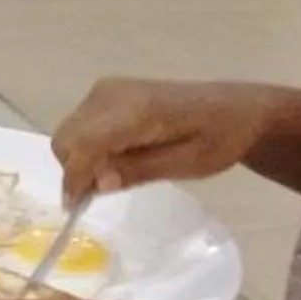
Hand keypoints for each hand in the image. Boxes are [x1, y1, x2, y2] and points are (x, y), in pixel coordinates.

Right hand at [50, 78, 287, 205]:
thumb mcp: (189, 164)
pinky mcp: (104, 94)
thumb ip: (141, 170)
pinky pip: (80, 126)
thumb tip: (98, 183)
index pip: (85, 142)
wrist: (233, 109)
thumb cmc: (219, 138)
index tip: (74, 209)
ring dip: (81, 160)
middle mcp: (111, 93)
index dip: (74, 176)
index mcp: (137, 109)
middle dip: (76, 170)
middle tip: (106, 191)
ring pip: (69, 133)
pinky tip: (117, 158)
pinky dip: (87, 148)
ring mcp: (105, 90)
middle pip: (67, 137)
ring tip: (118, 174)